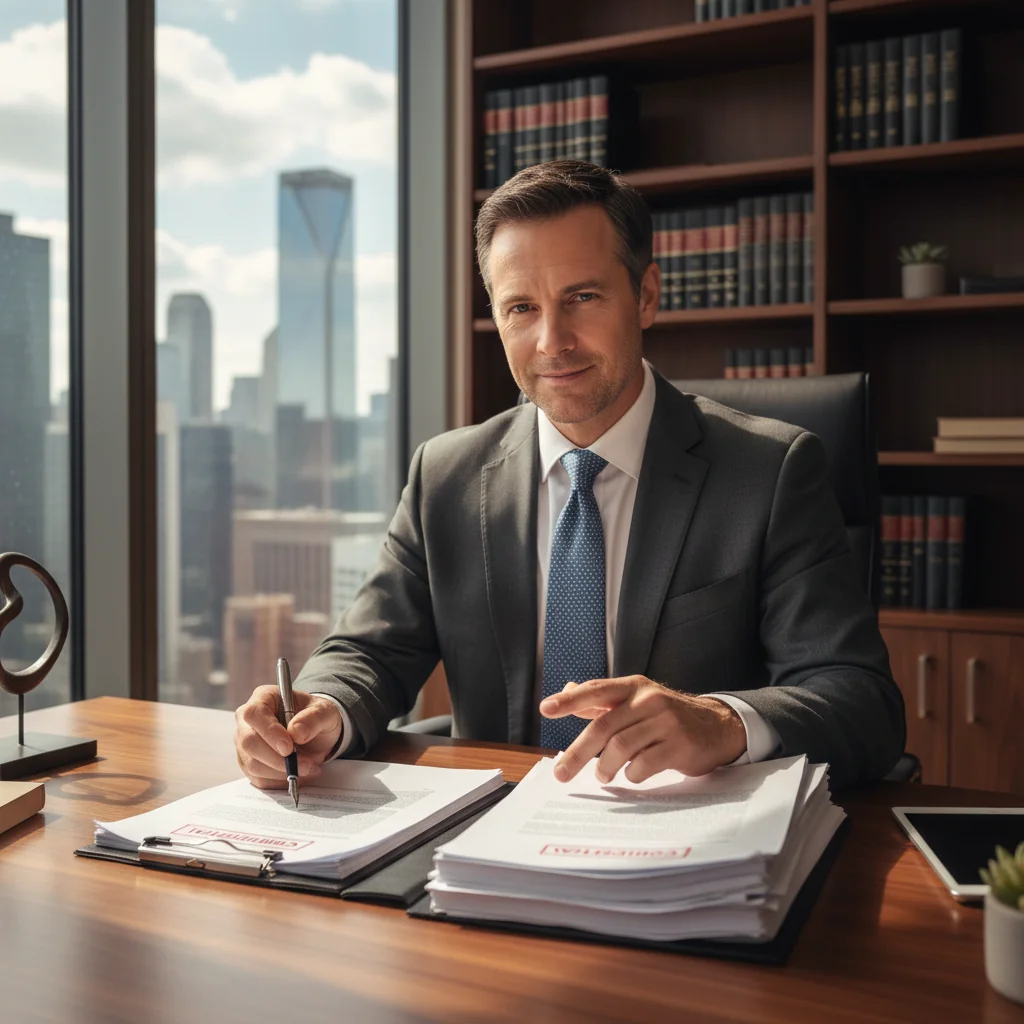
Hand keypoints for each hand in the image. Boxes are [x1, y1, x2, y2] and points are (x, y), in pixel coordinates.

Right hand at [234, 686, 341, 789]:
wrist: (315, 733)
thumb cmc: (316, 717)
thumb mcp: (325, 712)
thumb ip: (313, 719)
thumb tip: (296, 732)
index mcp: (263, 697)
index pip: (255, 714)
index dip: (269, 732)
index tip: (289, 748)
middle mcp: (247, 720)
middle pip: (249, 742)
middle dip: (278, 759)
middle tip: (306, 765)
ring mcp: (244, 742)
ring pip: (252, 764)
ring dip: (281, 772)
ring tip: (307, 768)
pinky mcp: (248, 763)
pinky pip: (257, 778)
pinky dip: (279, 781)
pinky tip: (297, 775)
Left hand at [538, 675, 746, 783]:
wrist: (717, 727)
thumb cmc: (667, 716)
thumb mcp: (637, 700)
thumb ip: (602, 699)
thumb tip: (568, 690)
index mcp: (634, 686)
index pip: (596, 690)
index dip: (569, 700)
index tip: (545, 709)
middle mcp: (648, 700)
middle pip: (603, 726)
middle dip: (577, 752)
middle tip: (562, 773)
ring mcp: (666, 722)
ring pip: (620, 747)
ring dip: (605, 767)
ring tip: (602, 775)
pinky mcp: (679, 745)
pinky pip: (644, 765)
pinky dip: (632, 775)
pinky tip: (632, 775)